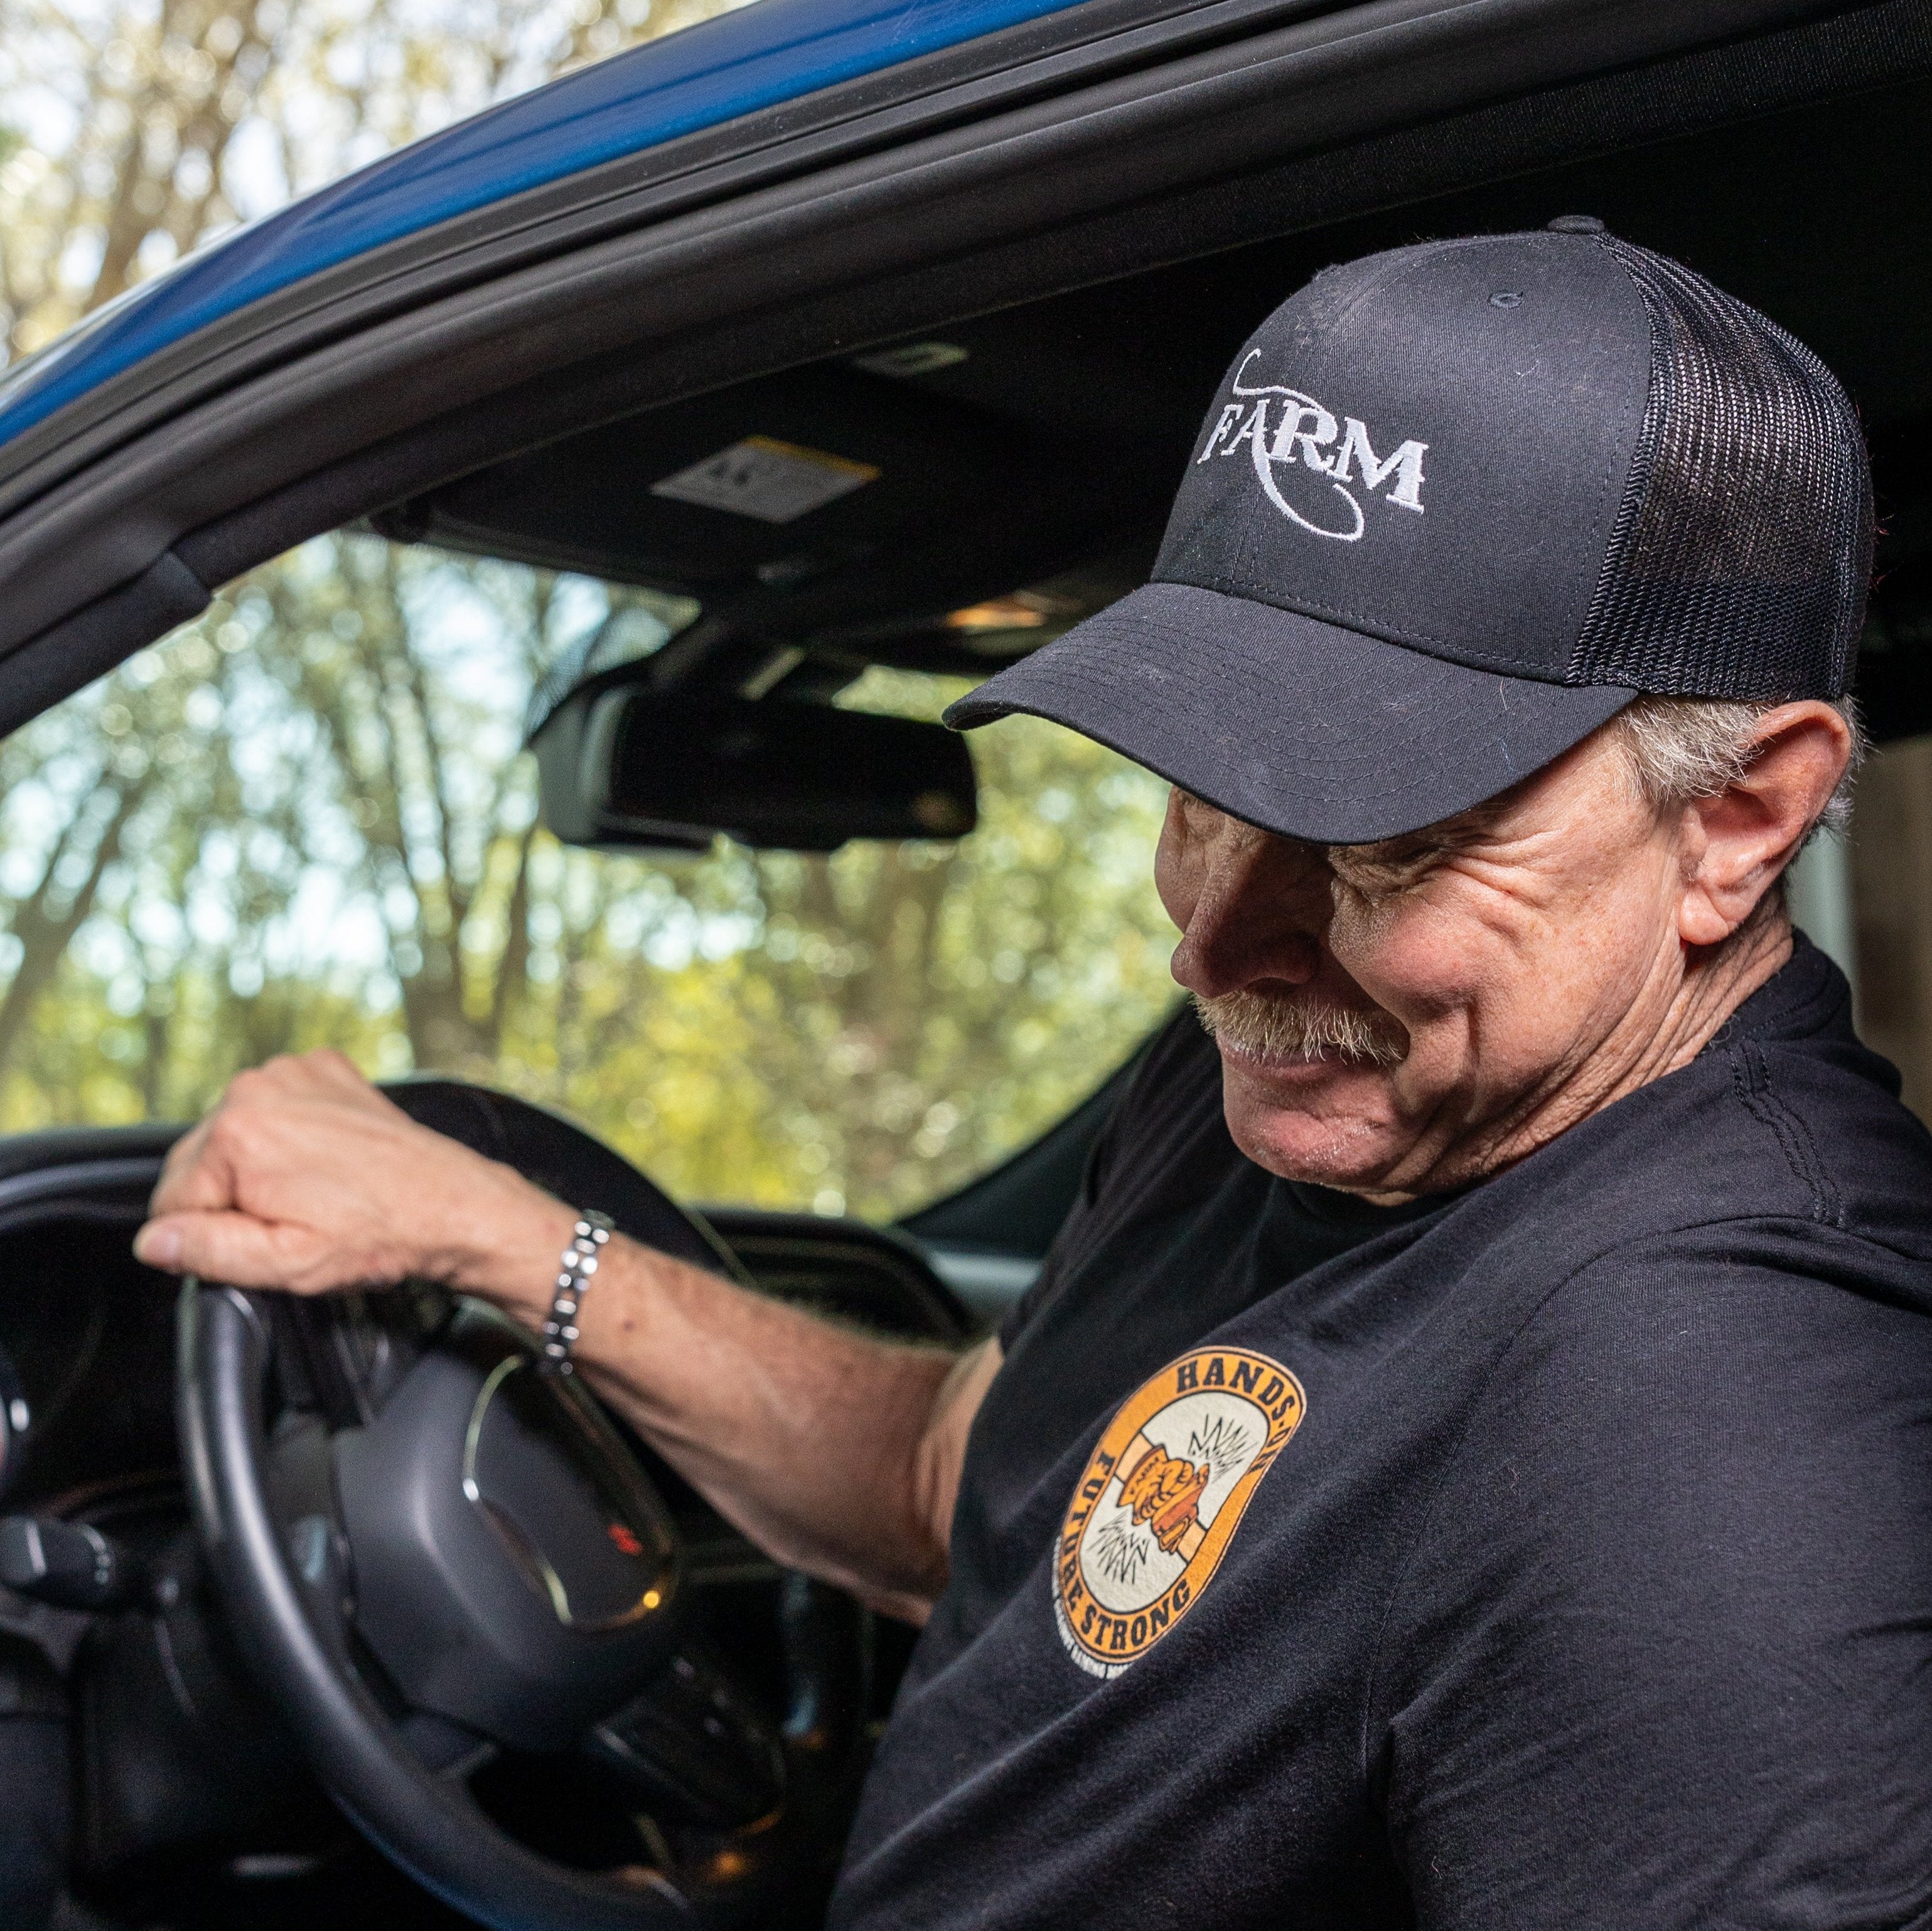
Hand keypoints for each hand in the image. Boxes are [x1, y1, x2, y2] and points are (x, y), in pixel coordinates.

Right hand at [134, 1050, 572, 1304]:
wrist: (453, 1202)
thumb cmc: (382, 1232)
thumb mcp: (286, 1264)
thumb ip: (207, 1251)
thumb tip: (153, 1241)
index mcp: (237, 1135)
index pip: (171, 1202)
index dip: (207, 1236)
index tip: (258, 1241)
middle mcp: (257, 1089)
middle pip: (198, 1164)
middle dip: (230, 1199)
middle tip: (291, 1220)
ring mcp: (292, 1072)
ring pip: (234, 1135)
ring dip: (258, 1166)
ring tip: (313, 1191)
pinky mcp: (323, 1069)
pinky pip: (276, 1108)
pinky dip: (291, 1133)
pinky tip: (326, 1161)